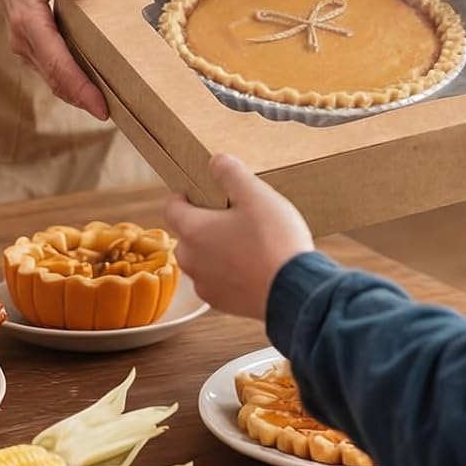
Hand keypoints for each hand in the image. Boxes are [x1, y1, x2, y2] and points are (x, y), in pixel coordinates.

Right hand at [0, 0, 108, 120]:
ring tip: (114, 106)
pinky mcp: (32, 50)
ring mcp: (26, 49)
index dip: (80, 87)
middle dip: (85, 100)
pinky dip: (73, 84)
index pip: (57, 62)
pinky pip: (54, 72)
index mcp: (29, 20)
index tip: (101, 106)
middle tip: (119, 114)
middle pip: (58, 79)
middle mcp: (24, 41)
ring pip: (55, 80)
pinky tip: (96, 87)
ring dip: (80, 95)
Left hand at [165, 154, 314, 319]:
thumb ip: (232, 173)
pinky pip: (216, 281)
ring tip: (245, 241)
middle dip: (202, 224)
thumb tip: (216, 161)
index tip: (199, 192)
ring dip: (214, 250)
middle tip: (231, 216)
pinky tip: (252, 265)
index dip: (183, 197)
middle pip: (186, 235)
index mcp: (194, 231)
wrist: (295, 291)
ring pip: (201, 260)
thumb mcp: (256, 195)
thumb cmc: (275, 243)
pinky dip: (227, 272)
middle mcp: (193, 261)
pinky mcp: (223, 303)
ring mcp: (206, 285)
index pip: (171, 208)